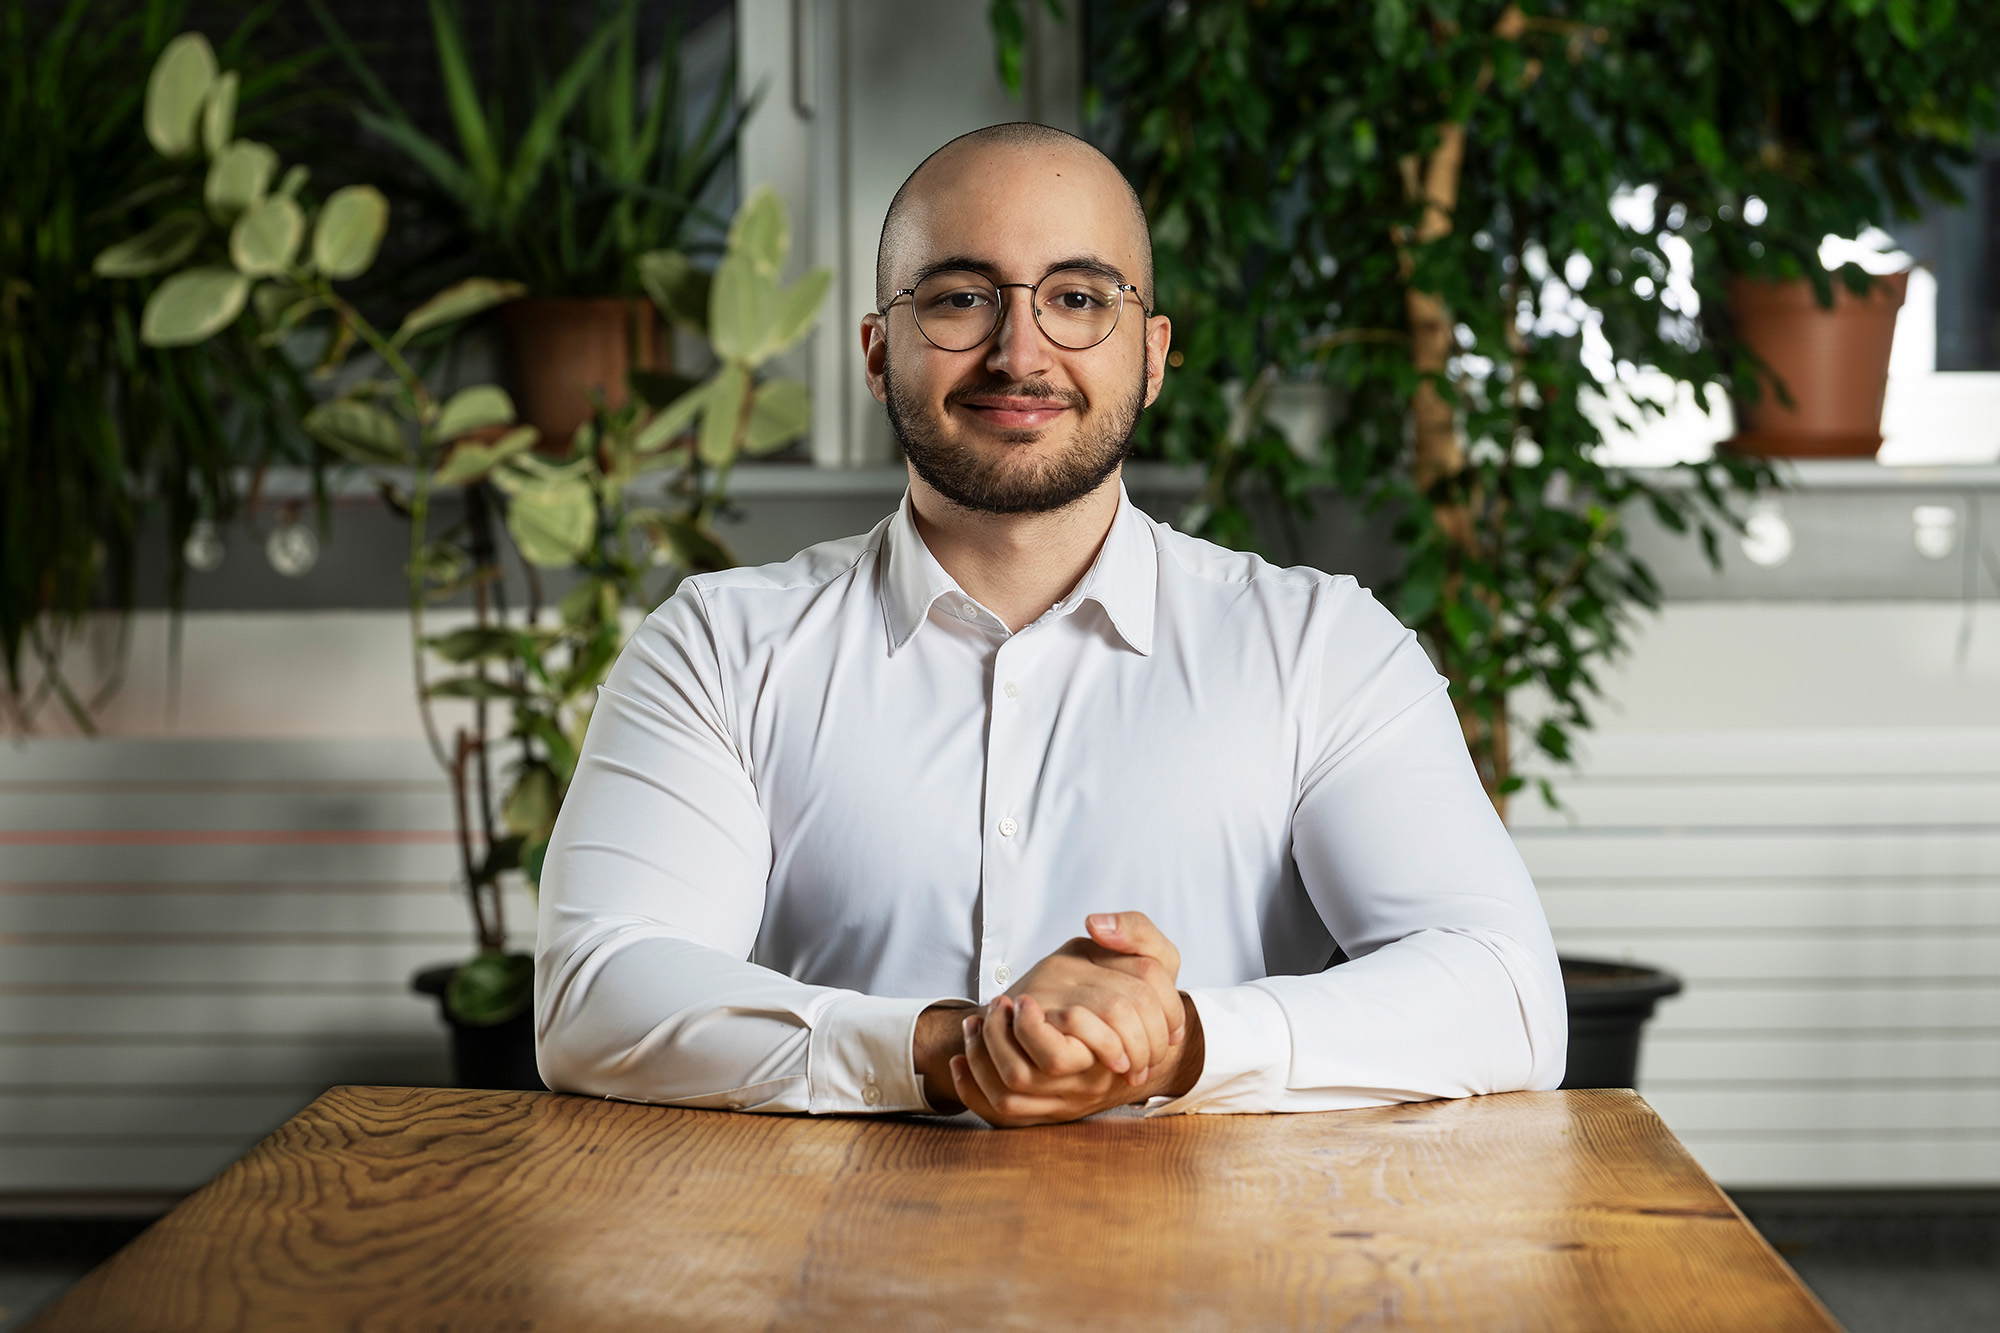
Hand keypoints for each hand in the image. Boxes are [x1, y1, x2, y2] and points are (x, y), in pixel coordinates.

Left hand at [910, 911, 1190, 1116]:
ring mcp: (1066, 1096)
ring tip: (979, 1022)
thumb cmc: (1147, 992)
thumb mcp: (1157, 956)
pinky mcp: (1049, 1105)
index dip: (1027, 1029)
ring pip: (1007, 1093)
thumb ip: (1136, 932)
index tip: (1021, 1002)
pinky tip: (962, 1057)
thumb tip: (1095, 924)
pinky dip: (972, 1085)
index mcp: (1103, 1050)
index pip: (1055, 1057)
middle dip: (994, 1040)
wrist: (1146, 1037)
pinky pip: (1003, 1109)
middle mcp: (1085, 1081)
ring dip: (982, 1055)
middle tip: (997, 1006)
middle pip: (1020, 1077)